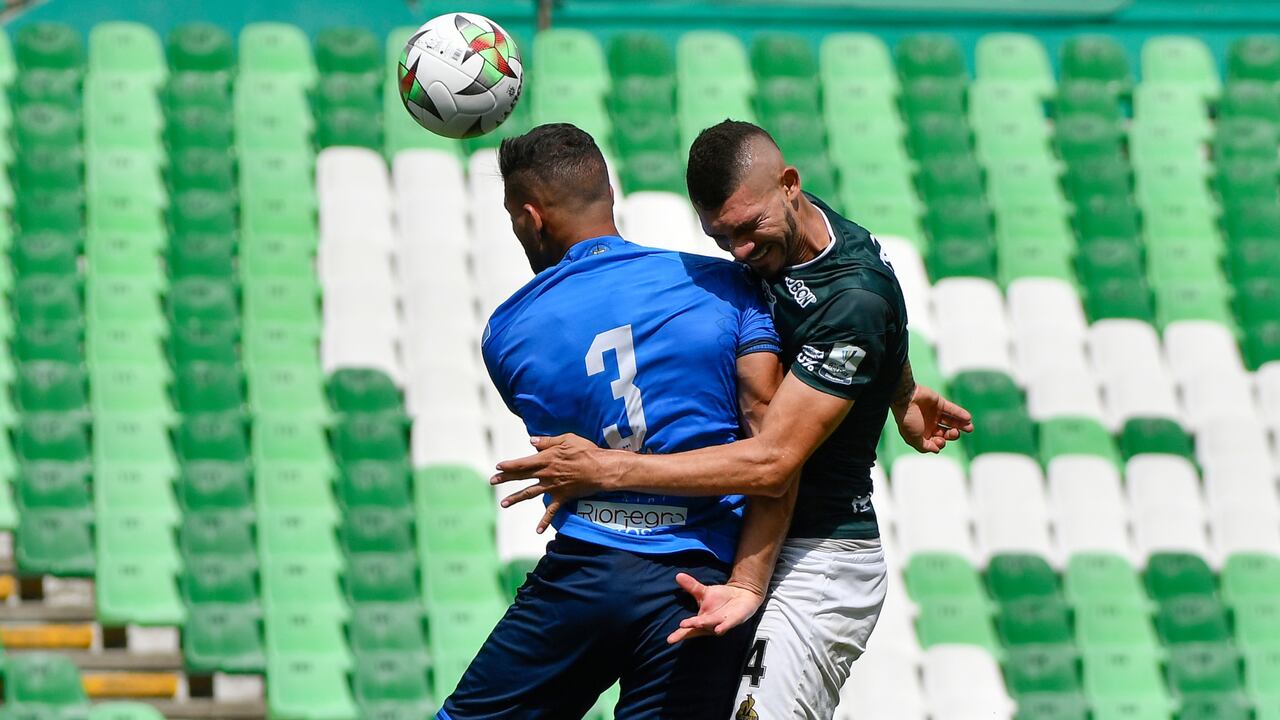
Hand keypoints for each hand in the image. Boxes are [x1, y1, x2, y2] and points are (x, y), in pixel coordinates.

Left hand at [491, 434, 617, 532]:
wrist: (601, 469)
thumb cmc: (585, 451)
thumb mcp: (567, 439)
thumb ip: (547, 441)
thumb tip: (532, 442)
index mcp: (546, 459)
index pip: (522, 463)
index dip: (509, 465)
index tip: (498, 466)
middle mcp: (545, 474)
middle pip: (521, 477)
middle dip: (505, 479)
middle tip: (492, 481)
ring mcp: (552, 487)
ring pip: (530, 494)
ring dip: (515, 498)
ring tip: (503, 503)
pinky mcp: (562, 497)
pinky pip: (551, 512)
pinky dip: (544, 521)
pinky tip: (537, 530)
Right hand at [667, 573, 763, 643]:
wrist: (740, 595)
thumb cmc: (720, 598)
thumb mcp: (703, 591)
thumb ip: (691, 586)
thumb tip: (678, 575)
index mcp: (701, 620)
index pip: (689, 629)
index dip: (679, 635)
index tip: (669, 640)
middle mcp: (710, 625)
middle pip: (699, 628)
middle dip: (691, 627)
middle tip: (682, 626)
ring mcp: (721, 623)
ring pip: (711, 625)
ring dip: (704, 624)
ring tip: (698, 622)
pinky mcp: (734, 620)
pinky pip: (728, 624)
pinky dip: (723, 627)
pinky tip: (718, 629)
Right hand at [895, 384, 973, 452]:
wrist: (905, 398)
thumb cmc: (907, 419)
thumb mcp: (913, 438)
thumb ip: (925, 446)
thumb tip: (937, 450)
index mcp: (921, 433)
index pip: (936, 441)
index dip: (941, 443)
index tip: (940, 441)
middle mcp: (928, 424)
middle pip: (944, 432)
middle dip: (952, 434)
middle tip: (955, 433)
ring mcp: (934, 413)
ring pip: (950, 421)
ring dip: (960, 425)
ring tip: (970, 428)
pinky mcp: (939, 403)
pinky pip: (951, 409)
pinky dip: (960, 414)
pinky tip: (968, 418)